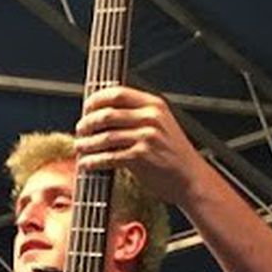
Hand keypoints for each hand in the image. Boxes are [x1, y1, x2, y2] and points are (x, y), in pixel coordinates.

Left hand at [75, 84, 207, 207]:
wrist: (192, 178)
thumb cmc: (174, 154)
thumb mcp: (162, 125)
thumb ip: (138, 115)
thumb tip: (104, 114)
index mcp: (154, 105)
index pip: (117, 93)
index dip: (96, 99)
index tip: (86, 107)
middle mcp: (150, 118)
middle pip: (107, 114)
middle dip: (87, 122)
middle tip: (80, 130)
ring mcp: (146, 137)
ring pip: (105, 136)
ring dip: (87, 143)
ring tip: (80, 147)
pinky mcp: (141, 157)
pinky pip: (109, 157)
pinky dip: (94, 161)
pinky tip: (87, 163)